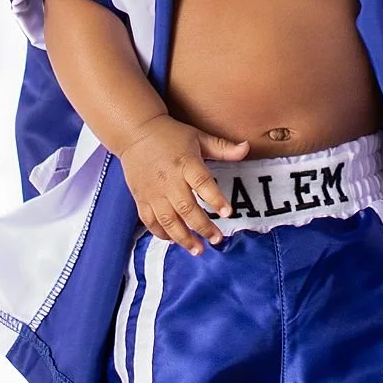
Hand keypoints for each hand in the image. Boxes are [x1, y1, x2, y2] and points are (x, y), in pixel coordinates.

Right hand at [118, 114, 250, 254]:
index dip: (215, 198)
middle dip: (202, 227)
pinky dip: (162, 234)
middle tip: (217, 239)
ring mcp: (153, 192)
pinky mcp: (141, 199)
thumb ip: (223, 147)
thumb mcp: (198, 137)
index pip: (202, 182)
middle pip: (186, 208)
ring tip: (198, 250)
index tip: (228, 213)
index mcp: (185, 163)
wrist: (135, 133)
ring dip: (183, 237)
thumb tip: (247, 148)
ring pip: (168, 220)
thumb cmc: (170, 135)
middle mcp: (169, 180)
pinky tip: (174, 240)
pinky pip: (150, 221)